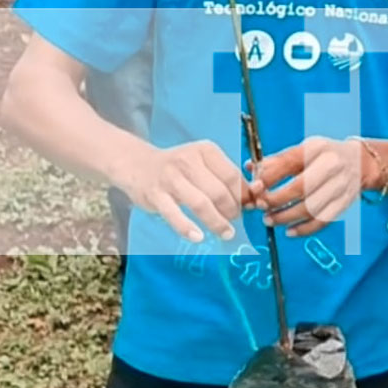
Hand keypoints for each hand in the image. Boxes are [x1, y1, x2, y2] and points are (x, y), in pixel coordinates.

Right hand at [118, 139, 247, 243]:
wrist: (138, 165)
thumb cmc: (179, 167)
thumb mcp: (202, 162)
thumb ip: (223, 176)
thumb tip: (250, 198)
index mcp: (205, 151)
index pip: (232, 175)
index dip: (243, 195)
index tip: (248, 207)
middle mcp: (188, 161)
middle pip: (219, 191)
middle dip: (232, 210)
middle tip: (235, 221)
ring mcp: (170, 178)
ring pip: (200, 204)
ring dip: (217, 222)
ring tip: (226, 233)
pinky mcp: (155, 195)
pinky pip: (174, 214)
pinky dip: (187, 228)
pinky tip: (198, 237)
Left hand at [248, 136, 372, 237]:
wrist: (360, 162)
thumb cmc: (324, 156)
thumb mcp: (303, 150)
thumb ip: (277, 161)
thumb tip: (250, 169)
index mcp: (317, 148)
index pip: (289, 162)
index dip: (270, 177)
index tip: (254, 189)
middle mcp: (332, 165)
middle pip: (300, 187)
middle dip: (276, 201)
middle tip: (260, 207)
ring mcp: (341, 185)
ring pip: (310, 207)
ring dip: (285, 217)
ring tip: (269, 220)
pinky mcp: (345, 202)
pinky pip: (323, 220)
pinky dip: (304, 229)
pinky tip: (289, 231)